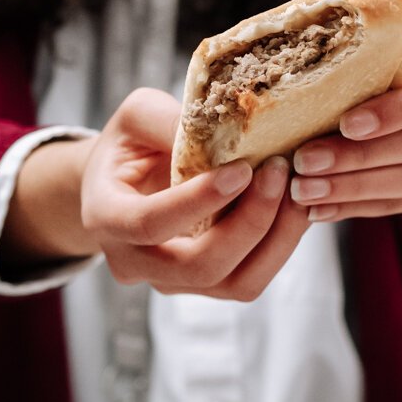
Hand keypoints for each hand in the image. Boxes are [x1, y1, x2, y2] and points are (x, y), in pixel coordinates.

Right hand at [79, 88, 310, 300]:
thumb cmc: (128, 145)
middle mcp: (134, 262)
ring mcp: (171, 282)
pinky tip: (292, 206)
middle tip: (278, 172)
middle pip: (199, 266)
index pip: (150, 224)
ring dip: (275, 238)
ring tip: (295, 188)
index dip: (197, 202)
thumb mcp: (136, 116)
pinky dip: (279, 245)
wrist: (122, 183)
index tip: (241, 169)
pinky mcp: (206, 285)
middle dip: (249, 222)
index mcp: (106, 217)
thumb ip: (167, 120)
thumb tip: (222, 127)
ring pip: (234, 283)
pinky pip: (250, 278)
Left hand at [286, 39, 401, 221]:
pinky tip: (321, 207)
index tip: (346, 124)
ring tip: (306, 189)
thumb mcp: (382, 48)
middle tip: (307, 163)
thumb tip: (303, 79)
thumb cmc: (388, 60)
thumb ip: (361, 60)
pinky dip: (357, 207)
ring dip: (352, 189)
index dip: (394, 112)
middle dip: (358, 157)